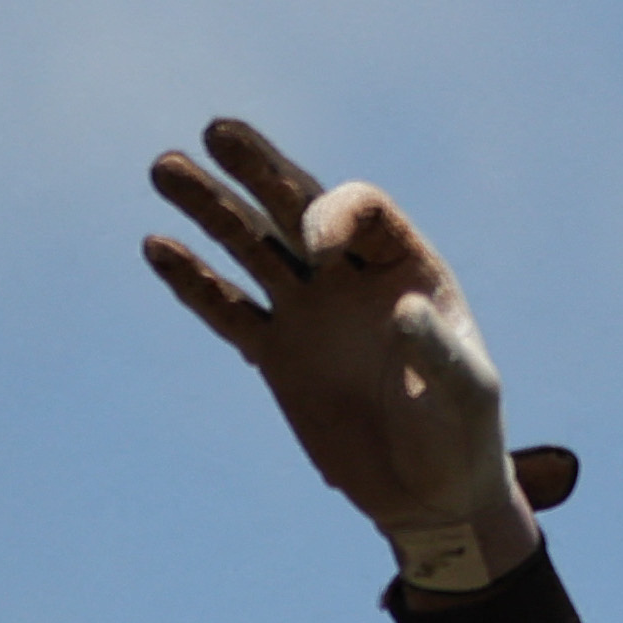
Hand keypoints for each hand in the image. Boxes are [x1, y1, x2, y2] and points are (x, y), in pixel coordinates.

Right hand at [145, 123, 543, 589]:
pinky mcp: (274, 354)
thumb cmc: (461, 435)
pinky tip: (156, 248)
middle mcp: (350, 276)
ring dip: (209, 207)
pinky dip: (193, 281)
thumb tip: (399, 312)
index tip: (313, 244)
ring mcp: (307, 311)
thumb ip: (437, 353)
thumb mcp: (466, 395)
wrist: (426, 491)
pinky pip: (227, 309)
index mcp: (405, 265)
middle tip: (216, 131)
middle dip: (257, 169)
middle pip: (297, 207)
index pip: (360, 210)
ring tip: (163, 167)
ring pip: (251, 246)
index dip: (333, 214)